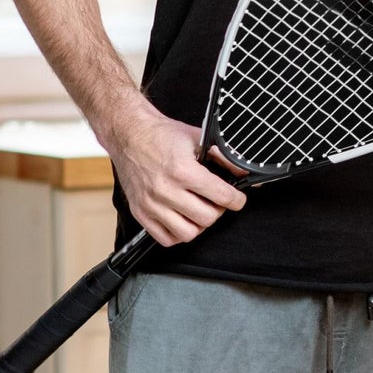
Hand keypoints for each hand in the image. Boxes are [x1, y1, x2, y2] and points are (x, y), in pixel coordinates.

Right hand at [107, 103, 247, 246]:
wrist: (129, 133)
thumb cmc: (161, 135)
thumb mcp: (197, 139)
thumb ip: (223, 157)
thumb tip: (243, 171)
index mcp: (182, 170)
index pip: (221, 196)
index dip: (236, 199)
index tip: (238, 199)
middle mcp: (165, 190)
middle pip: (207, 218)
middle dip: (218, 210)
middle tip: (217, 200)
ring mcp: (151, 204)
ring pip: (188, 233)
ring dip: (199, 224)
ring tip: (199, 209)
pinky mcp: (140, 212)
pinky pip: (166, 239)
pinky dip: (178, 233)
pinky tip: (182, 218)